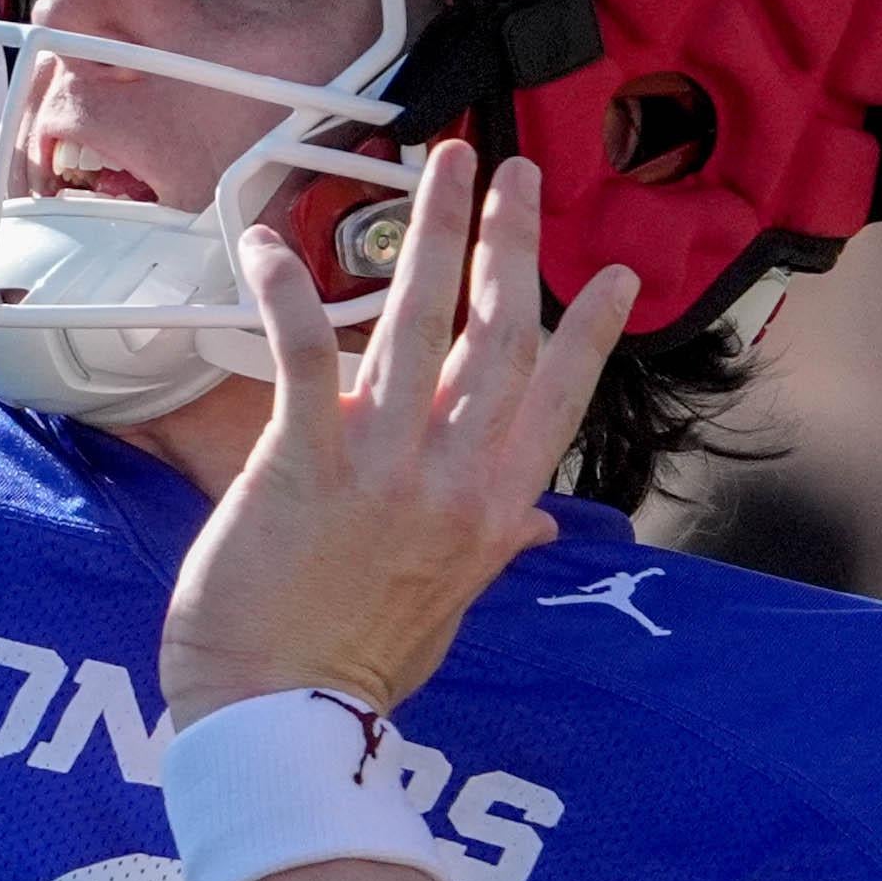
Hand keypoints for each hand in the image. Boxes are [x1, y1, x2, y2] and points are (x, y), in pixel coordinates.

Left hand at [159, 145, 636, 724]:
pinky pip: (305, 359)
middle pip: (501, 337)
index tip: (614, 272)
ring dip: (431, 233)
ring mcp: (384, 468)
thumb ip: (492, 547)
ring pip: (420, 325)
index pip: (557, 401)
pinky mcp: (303, 464)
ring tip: (441, 163)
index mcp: (495, 510)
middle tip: (515, 171)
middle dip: (511, 244)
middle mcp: (455, 479)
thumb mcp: (448, 608)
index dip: (589, 332)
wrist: (278, 718)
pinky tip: (267, 245)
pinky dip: (288, 295)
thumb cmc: (351, 666)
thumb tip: (535, 525)